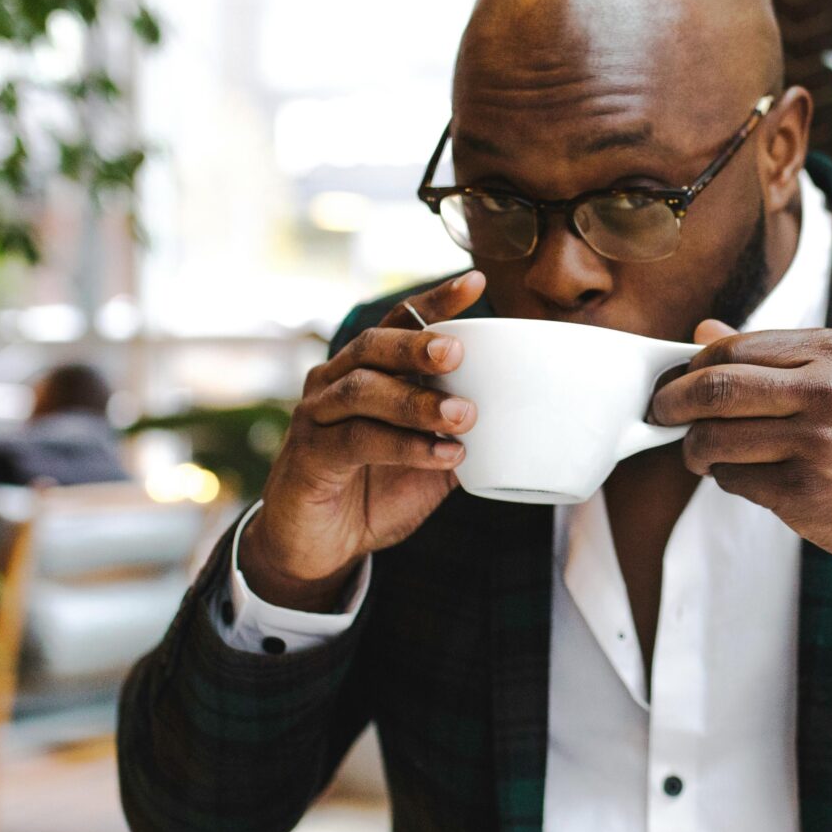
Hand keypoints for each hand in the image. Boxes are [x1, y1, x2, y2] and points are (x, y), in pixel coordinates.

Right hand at [240, 271, 483, 611]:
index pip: (398, 323)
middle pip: (373, 346)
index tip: (475, 284)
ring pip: (363, 390)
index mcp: (365, 371)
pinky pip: (357, 440)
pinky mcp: (311, 455)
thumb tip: (520, 419)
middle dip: (417, 345)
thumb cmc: (373, 493)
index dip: (434, 303)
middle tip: (458, 353)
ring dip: (416, 401)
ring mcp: (318, 416)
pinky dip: (405, 446)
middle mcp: (335, 382)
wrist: (317, 548)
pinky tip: (444, 455)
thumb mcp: (429, 461)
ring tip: (464, 416)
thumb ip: (460, 434)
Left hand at [649, 320, 831, 580]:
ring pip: (715, 437)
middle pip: (715, 388)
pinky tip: (743, 477)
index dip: (693, 367)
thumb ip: (776, 355)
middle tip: (662, 414)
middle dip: (673, 403)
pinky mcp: (804, 491)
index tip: (679, 382)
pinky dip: (726, 479)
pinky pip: (734, 479)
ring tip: (701, 453)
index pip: (735, 348)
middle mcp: (827, 389)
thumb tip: (703, 331)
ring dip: (695, 449)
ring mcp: (816, 442)